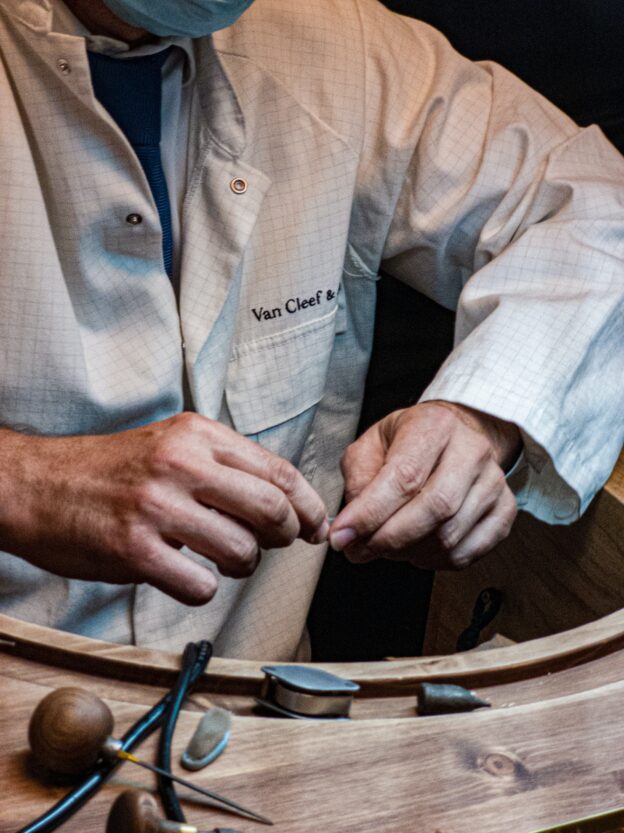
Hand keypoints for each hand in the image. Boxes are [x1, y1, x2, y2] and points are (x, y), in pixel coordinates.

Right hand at [0, 414, 326, 603]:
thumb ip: (225, 465)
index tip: (315, 527)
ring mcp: (157, 507)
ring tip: (224, 561)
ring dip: (244, 567)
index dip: (309, 505)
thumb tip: (285, 502)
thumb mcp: (171, 444)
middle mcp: (181, 464)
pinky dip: (203, 589)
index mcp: (197, 435)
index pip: (279, 471)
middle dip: (286, 536)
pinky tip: (186, 575)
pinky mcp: (134, 550)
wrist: (37, 485)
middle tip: (276, 545)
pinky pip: (200, 586)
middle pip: (271, 509)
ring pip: (242, 551)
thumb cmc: (111, 470)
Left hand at [329, 401, 519, 569]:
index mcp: (435, 425)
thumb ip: (358, 478)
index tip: (342, 536)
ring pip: (450, 536)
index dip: (370, 514)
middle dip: (389, 538)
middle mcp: (472, 450)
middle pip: (434, 509)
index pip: (404, 477)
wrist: (455, 434)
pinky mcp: (505, 510)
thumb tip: (354, 523)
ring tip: (385, 545)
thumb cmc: (410, 441)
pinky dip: (434, 561)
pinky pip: (467, 552)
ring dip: (409, 552)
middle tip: (360, 550)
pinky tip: (416, 549)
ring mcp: (493, 481)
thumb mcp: (372, 443)